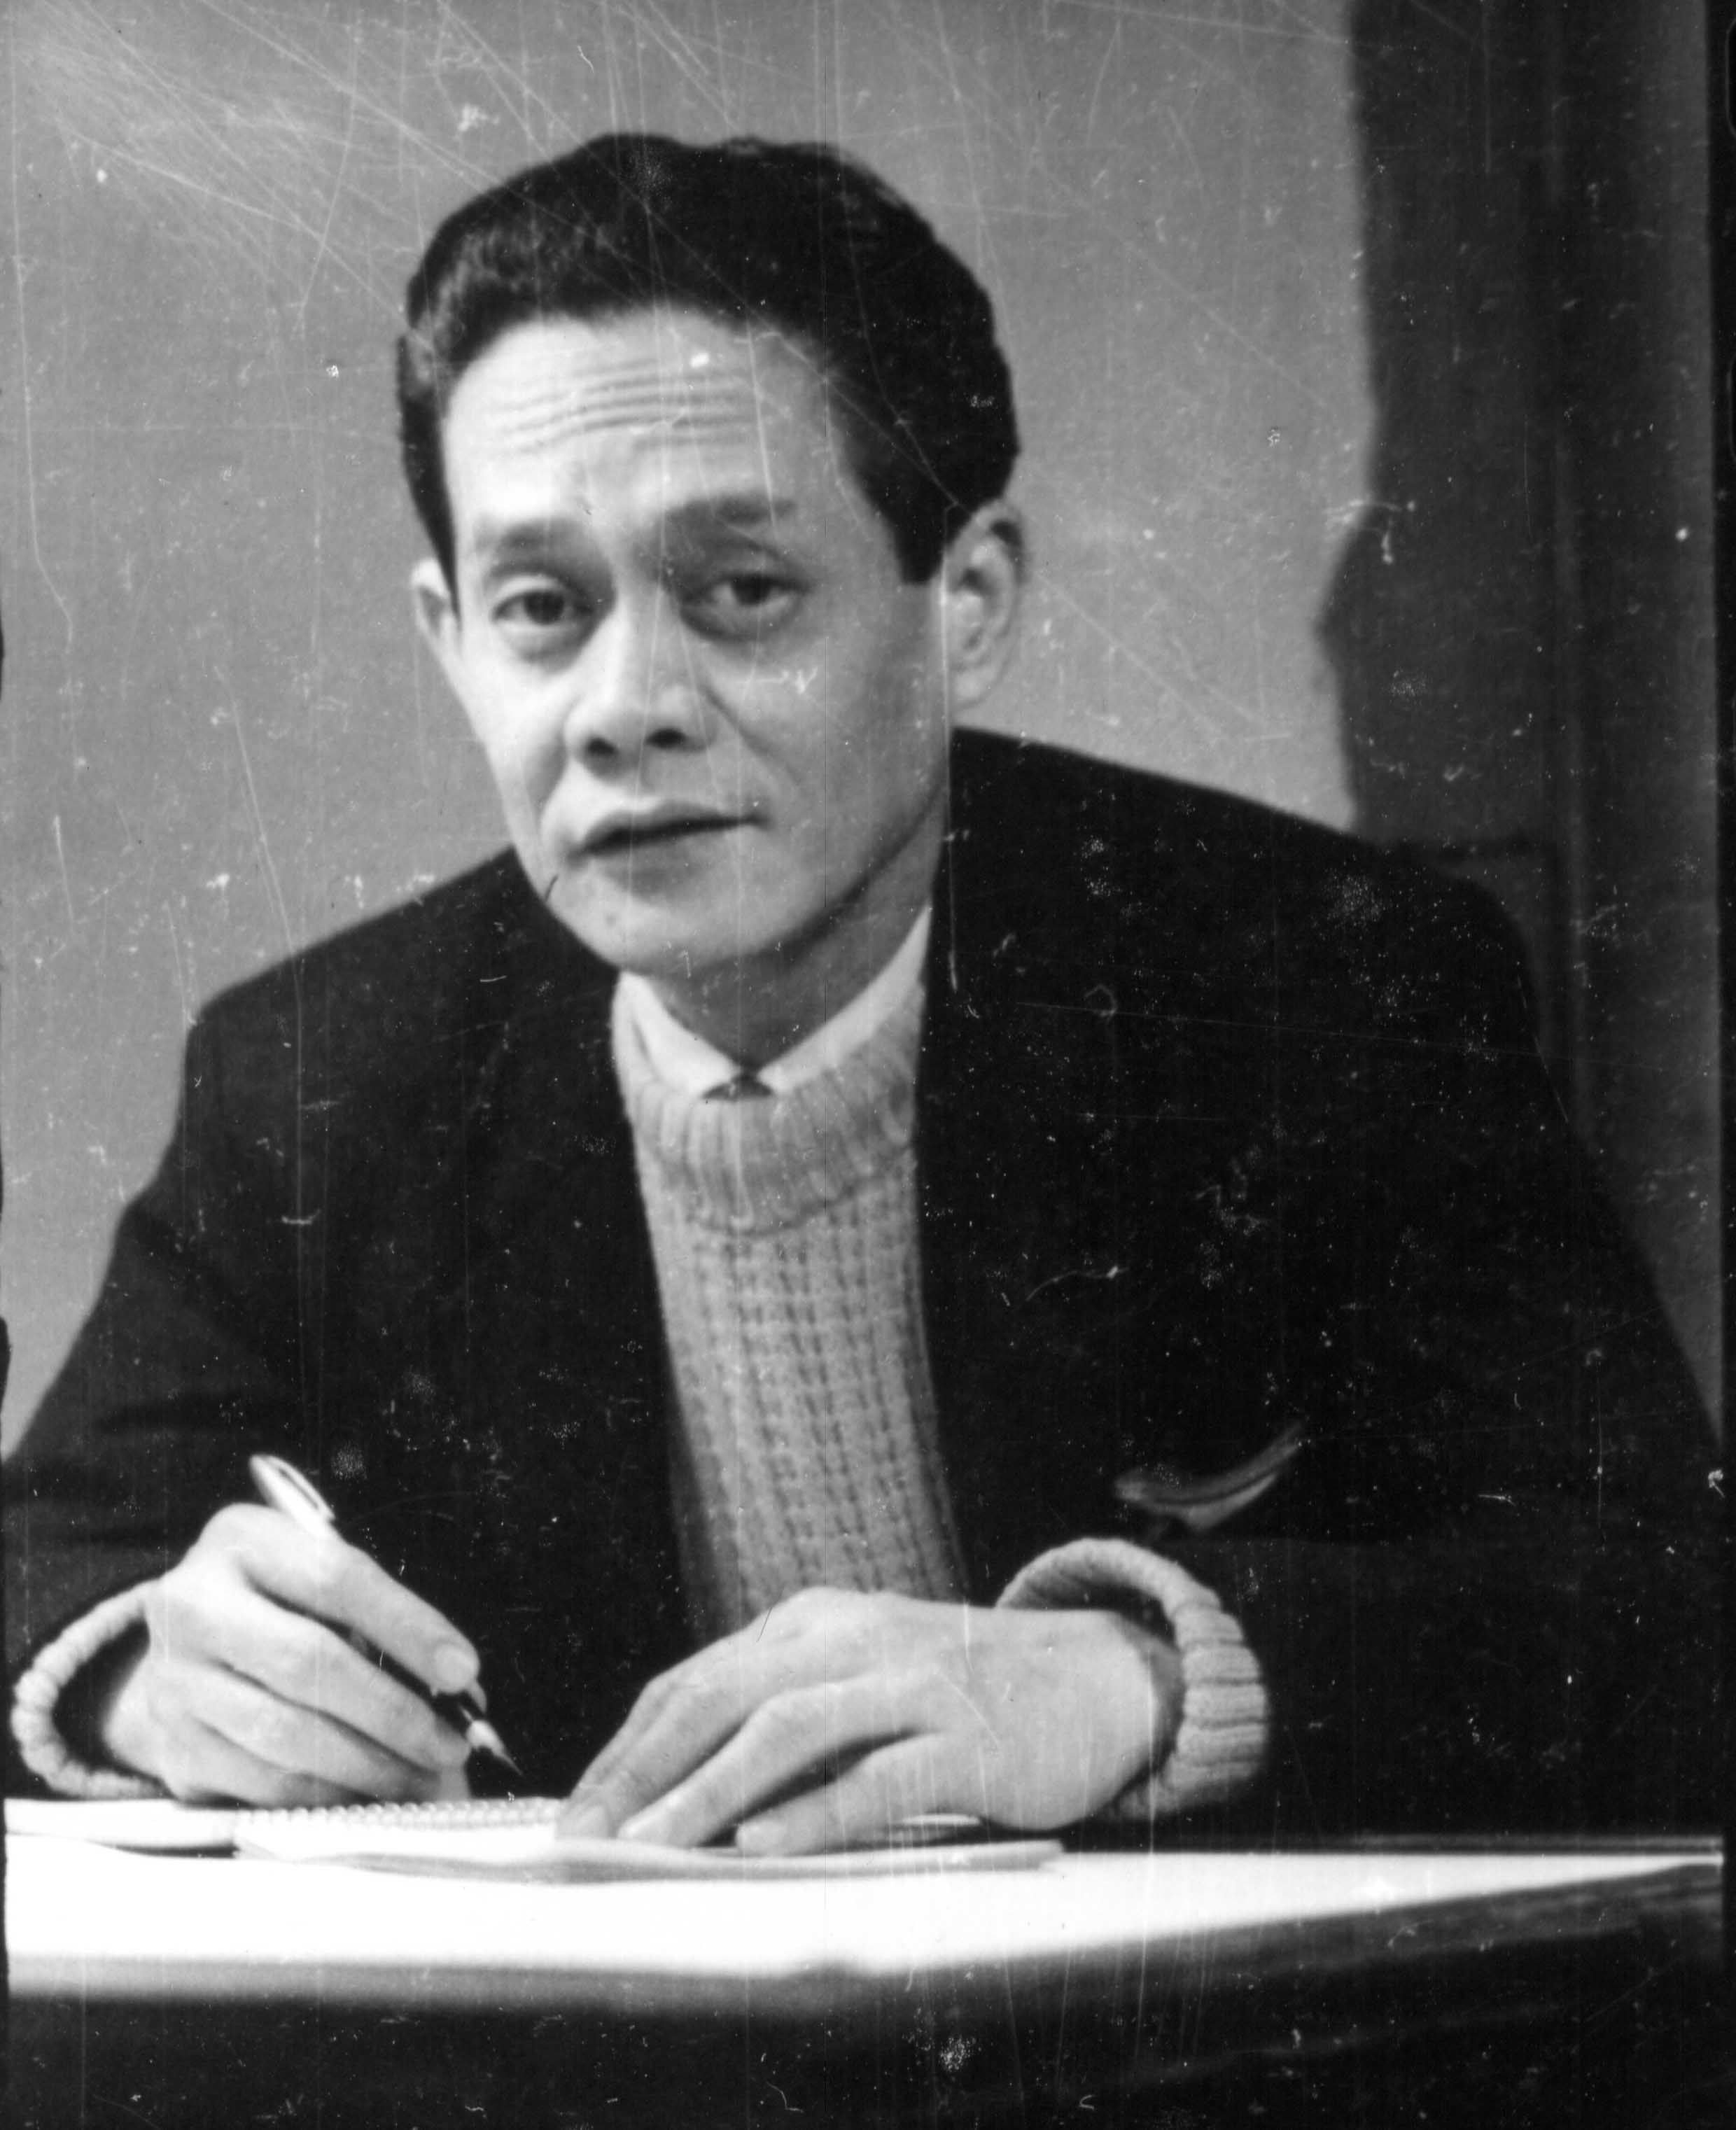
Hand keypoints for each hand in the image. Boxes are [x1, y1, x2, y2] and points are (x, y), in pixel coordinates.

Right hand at [97, 1504, 479, 1805]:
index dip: (408, 1627)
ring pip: (286, 1734)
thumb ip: (373, 1612)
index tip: (463, 1670)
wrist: (180, 1644)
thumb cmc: (275, 1600)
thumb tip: (455, 1682)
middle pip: (309, 1663)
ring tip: (423, 1776)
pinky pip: (263, 1782)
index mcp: (243, 1541)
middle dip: (394, 1712)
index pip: (336, 1580)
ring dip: (369, 1764)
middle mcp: (193, 1606)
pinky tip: (369, 1794)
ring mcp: (175, 1682)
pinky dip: (327, 1794)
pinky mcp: (175, 1748)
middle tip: (451, 1742)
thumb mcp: (312, 1572)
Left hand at [559, 1588, 1180, 1853]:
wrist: (1094, 1677)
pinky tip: (762, 1844)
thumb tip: (672, 1789)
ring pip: (788, 1731)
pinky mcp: (965, 1738)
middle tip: (587, 1835)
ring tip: (651, 1846)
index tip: (577, 1811)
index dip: (629, 1749)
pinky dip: (812, 1811)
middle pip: (725, 1697)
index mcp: (815, 1620)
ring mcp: (911, 1683)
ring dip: (709, 1792)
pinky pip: (877, 1776)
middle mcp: (854, 1637)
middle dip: (645, 1772)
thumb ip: (783, 1710)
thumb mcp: (860, 1675)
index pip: (695, 1681)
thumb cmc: (958, 1692)